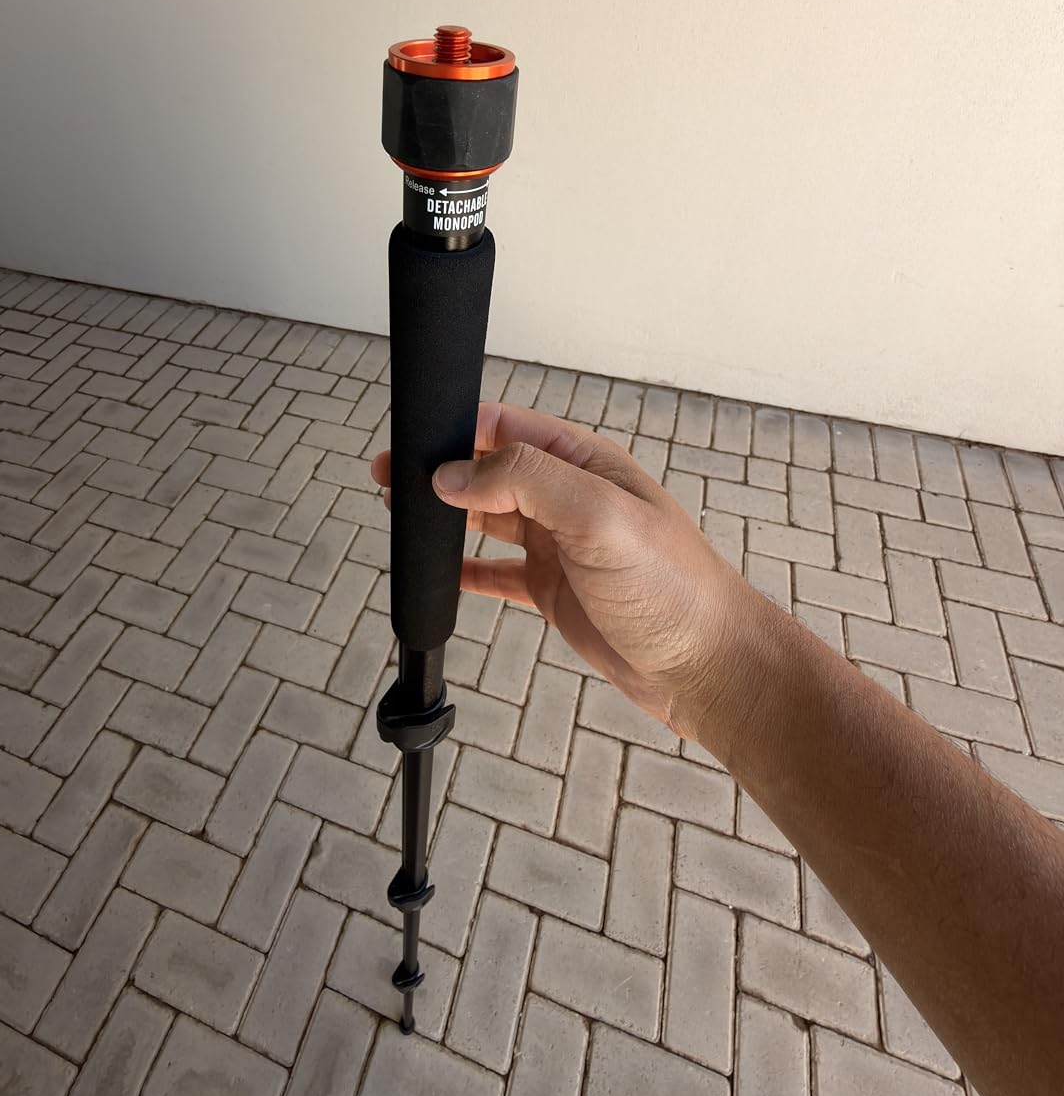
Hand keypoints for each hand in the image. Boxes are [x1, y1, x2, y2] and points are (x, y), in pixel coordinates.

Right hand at [370, 401, 770, 742]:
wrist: (707, 667)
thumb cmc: (675, 588)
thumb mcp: (600, 517)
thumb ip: (526, 483)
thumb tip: (454, 474)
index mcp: (584, 464)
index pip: (506, 428)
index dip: (457, 432)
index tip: (415, 448)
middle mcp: (569, 499)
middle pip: (489, 470)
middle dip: (439, 471)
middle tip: (388, 478)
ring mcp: (560, 546)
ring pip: (487, 518)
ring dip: (445, 517)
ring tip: (400, 516)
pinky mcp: (554, 590)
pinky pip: (496, 571)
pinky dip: (464, 569)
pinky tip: (437, 571)